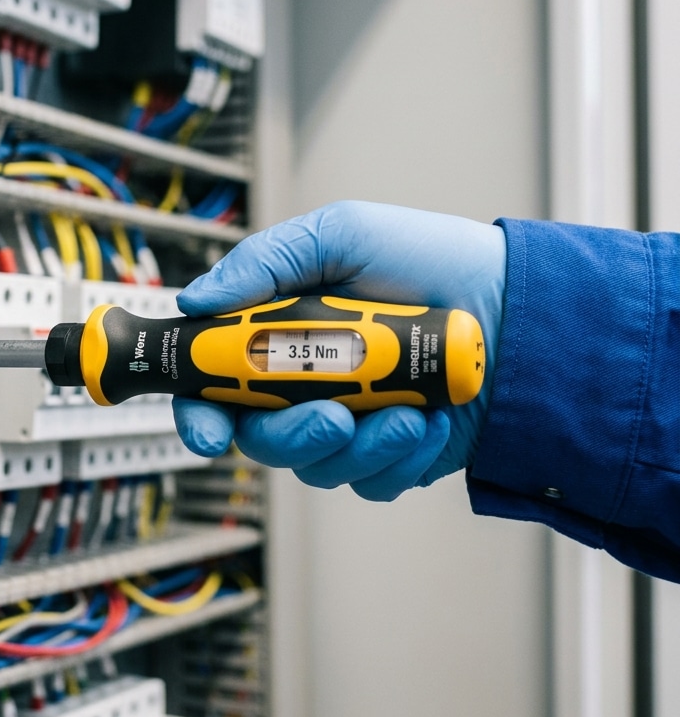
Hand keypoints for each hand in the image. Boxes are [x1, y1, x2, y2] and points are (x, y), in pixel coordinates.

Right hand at [172, 201, 505, 499]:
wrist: (521, 305)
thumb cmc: (433, 259)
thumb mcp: (342, 233)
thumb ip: (265, 261)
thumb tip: (196, 299)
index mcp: (276, 335)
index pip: (213, 386)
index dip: (199, 413)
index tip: (209, 427)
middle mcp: (303, 385)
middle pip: (259, 439)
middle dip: (291, 435)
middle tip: (334, 414)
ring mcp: (346, 424)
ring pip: (315, 468)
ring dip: (359, 447)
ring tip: (408, 412)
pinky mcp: (390, 456)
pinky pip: (371, 483)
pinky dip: (401, 458)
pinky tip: (431, 421)